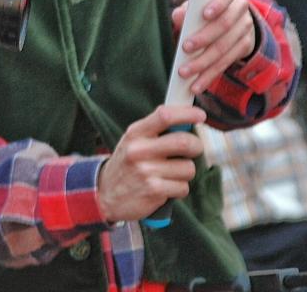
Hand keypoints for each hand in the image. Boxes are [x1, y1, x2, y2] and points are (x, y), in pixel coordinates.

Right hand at [96, 105, 205, 222]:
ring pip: (188, 168)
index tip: (200, 115)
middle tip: (193, 149)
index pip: (164, 116)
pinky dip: (179, 189)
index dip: (186, 113)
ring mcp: (147, 171)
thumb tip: (188, 120)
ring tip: (170, 173)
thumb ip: (156, 130)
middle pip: (184, 142)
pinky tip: (165, 187)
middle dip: (196, 146)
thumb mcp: (133, 140)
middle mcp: (139, 150)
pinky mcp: (154, 191)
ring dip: (185, 172)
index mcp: (135, 133)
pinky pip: (183, 187)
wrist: (105, 194)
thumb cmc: (127, 164)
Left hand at [172, 0, 256, 94]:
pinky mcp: (245, 48)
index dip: (216, 5)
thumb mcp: (196, 6)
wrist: (231, 20)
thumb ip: (186, 10)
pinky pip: (226, 63)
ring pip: (225, 48)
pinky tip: (197, 84)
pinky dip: (210, 75)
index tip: (204, 14)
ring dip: (203, 63)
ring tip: (185, 72)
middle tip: (185, 48)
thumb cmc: (205, 10)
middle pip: (224, 26)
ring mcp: (246, 30)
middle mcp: (241, 11)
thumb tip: (178, 17)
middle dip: (203, 39)